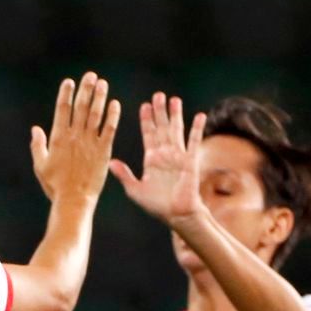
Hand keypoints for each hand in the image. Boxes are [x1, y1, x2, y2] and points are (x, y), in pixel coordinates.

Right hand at [30, 72, 119, 203]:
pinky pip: (109, 129)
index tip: (70, 82)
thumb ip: (38, 146)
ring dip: (99, 97)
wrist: (74, 200)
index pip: (62, 110)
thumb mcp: (40, 166)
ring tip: (103, 84)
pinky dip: (112, 116)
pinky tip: (115, 104)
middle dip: (86, 89)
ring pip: (96, 115)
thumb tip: (36, 129)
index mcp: (58, 138)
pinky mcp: (103, 151)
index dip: (66, 94)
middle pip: (81, 107)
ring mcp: (90, 143)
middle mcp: (74, 137)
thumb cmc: (55, 186)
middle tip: (91, 76)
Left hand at [110, 92, 205, 225]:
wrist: (176, 215)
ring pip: (176, 130)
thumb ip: (124, 175)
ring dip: (175, 115)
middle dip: (159, 112)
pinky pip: (194, 142)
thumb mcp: (135, 190)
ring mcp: (178, 156)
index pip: (148, 134)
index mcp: (151, 159)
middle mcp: (165, 154)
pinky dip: (197, 129)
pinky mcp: (190, 161)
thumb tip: (111, 162)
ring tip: (174, 99)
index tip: (144, 105)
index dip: (146, 120)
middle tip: (158, 95)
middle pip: (162, 128)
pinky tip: (200, 116)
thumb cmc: (156, 205)